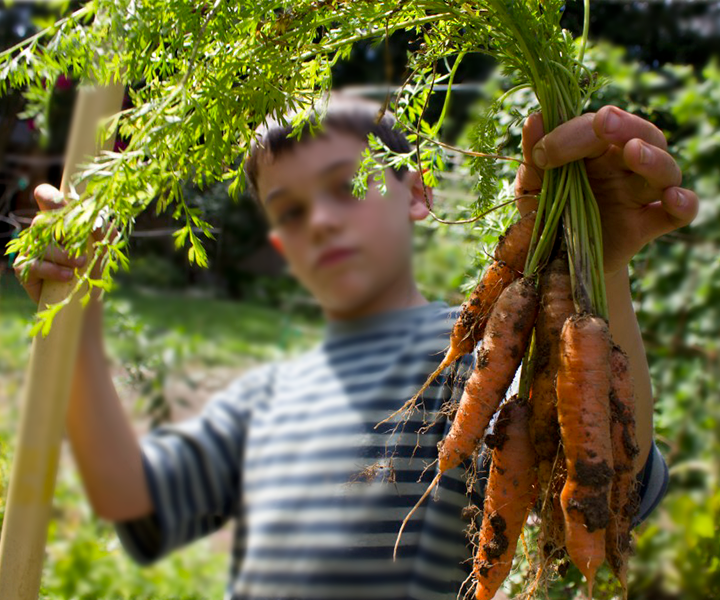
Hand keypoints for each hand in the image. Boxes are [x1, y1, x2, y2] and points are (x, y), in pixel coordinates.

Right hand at [13, 184, 112, 303]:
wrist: (85, 295)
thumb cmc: (93, 265)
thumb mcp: (103, 248)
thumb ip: (105, 233)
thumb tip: (103, 222)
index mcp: (59, 218)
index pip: (45, 196)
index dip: (52, 197)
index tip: (69, 207)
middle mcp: (41, 230)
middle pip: (42, 219)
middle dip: (66, 232)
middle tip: (84, 246)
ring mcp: (31, 247)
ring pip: (41, 243)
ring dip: (65, 255)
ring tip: (81, 264)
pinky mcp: (24, 266)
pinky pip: (34, 264)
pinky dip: (54, 270)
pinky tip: (68, 276)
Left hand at [514, 106, 698, 275]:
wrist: (551, 262)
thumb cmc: (544, 214)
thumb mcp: (532, 187)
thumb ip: (533, 156)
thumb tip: (535, 119)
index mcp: (594, 151)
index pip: (595, 127)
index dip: (571, 133)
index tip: (542, 154)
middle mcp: (622, 167)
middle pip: (642, 135)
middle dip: (625, 126)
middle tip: (603, 122)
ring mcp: (637, 196)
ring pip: (665, 169)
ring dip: (652, 159)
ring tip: (633, 152)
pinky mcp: (645, 227)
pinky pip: (678, 214)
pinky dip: (683, 204)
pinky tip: (673, 198)